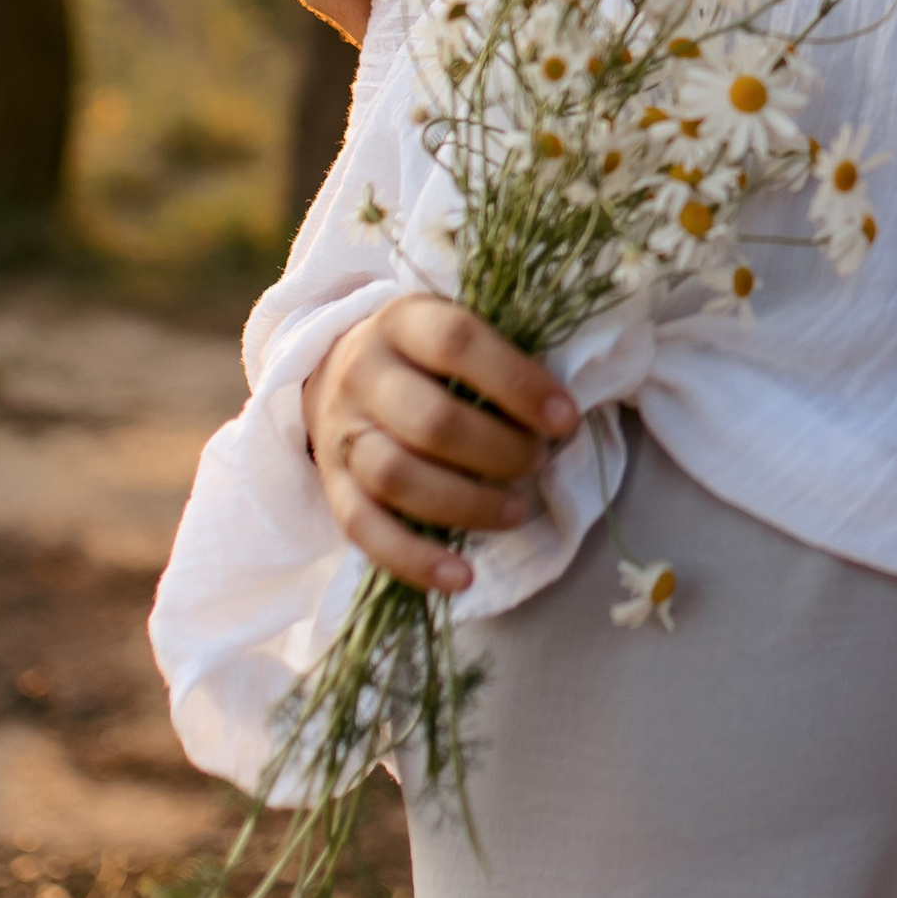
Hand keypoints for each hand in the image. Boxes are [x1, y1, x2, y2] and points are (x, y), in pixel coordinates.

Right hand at [301, 297, 577, 593]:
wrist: (336, 368)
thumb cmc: (425, 354)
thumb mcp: (455, 329)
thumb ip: (500, 358)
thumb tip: (561, 414)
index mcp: (402, 322)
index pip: (457, 343)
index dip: (517, 383)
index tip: (565, 418)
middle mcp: (363, 374)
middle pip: (430, 422)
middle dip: (499, 451)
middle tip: (537, 460)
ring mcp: (340, 433)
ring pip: (397, 477)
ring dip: (467, 504)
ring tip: (515, 511)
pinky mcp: (331, 485)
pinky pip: (364, 530)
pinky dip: (414, 560)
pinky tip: (461, 576)